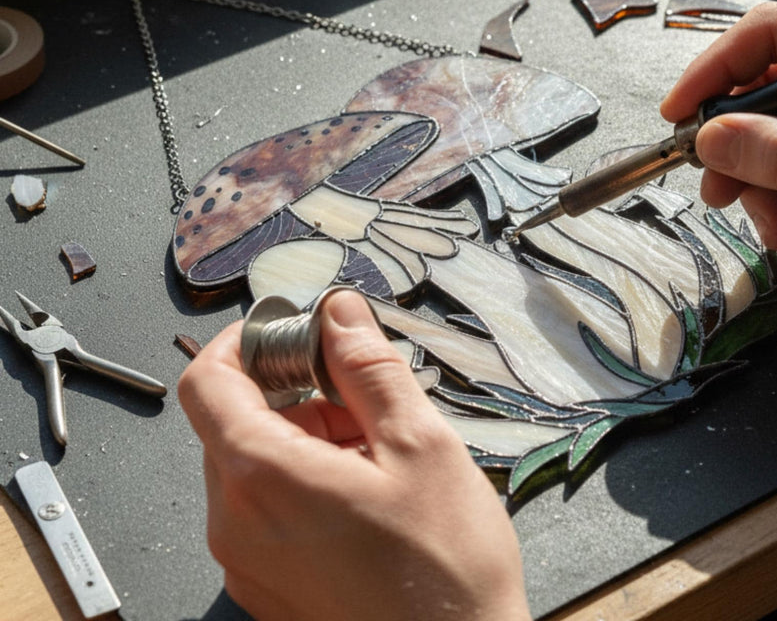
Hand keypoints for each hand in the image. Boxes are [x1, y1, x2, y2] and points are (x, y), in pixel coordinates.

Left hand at [178, 290, 530, 620]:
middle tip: (361, 394)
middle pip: (233, 421)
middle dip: (294, 391)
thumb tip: (338, 313)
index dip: (244, 341)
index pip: (208, 383)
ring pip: (253, 463)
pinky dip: (305, 478)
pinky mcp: (267, 586)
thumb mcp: (420, 444)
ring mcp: (248, 563)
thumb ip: (369, 366)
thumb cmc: (445, 572)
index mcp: (264, 480)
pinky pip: (265, 508)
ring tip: (378, 449)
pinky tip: (368, 489)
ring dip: (307, 435)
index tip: (290, 329)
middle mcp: (237, 526)